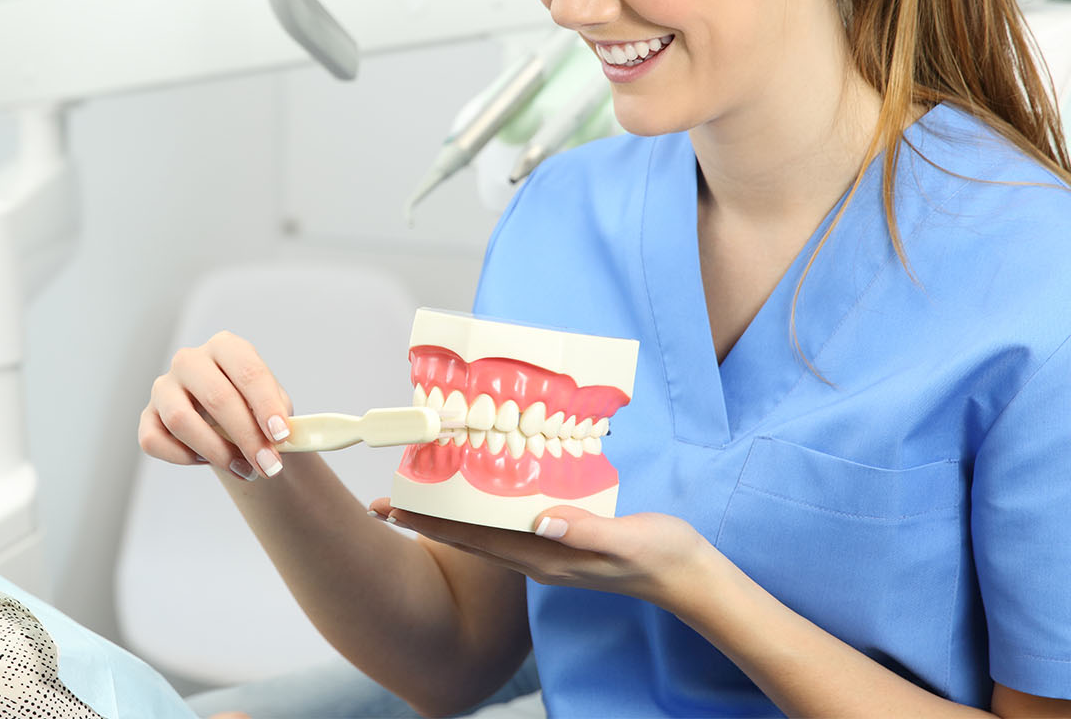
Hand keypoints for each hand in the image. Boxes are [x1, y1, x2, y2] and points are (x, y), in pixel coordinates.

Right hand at [138, 330, 293, 483]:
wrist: (229, 423)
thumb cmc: (252, 409)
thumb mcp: (273, 405)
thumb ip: (278, 416)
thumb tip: (282, 436)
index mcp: (225, 347)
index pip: (247, 371)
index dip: (266, 405)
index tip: (281, 435)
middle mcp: (189, 360)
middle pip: (216, 397)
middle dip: (247, 437)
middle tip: (268, 465)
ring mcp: (163, 387)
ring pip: (180, 419)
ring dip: (216, 451)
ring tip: (243, 468)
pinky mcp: (148, 416)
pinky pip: (155, 440)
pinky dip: (183, 457)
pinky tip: (206, 460)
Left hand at [368, 498, 718, 611]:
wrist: (686, 575)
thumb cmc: (659, 554)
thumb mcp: (626, 538)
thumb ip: (585, 530)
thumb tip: (541, 519)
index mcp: (545, 556)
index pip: (476, 539)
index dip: (432, 523)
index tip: (393, 509)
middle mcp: (537, 558)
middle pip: (468, 539)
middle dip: (425, 521)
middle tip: (383, 503)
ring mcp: (547, 552)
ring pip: (484, 534)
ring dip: (448, 517)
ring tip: (417, 496)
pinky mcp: (560, 541)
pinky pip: (508, 527)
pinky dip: (481, 512)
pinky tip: (475, 497)